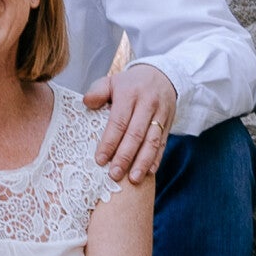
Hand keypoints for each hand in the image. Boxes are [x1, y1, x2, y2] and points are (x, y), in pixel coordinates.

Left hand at [83, 63, 176, 182]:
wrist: (162, 75)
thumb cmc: (129, 84)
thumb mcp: (111, 81)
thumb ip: (98, 91)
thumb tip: (87, 103)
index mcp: (130, 94)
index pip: (118, 122)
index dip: (110, 142)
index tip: (100, 160)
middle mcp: (147, 104)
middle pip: (136, 134)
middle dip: (125, 156)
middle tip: (114, 174)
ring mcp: (160, 115)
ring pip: (152, 141)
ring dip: (142, 162)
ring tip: (133, 179)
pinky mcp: (169, 123)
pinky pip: (163, 143)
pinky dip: (156, 159)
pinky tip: (149, 172)